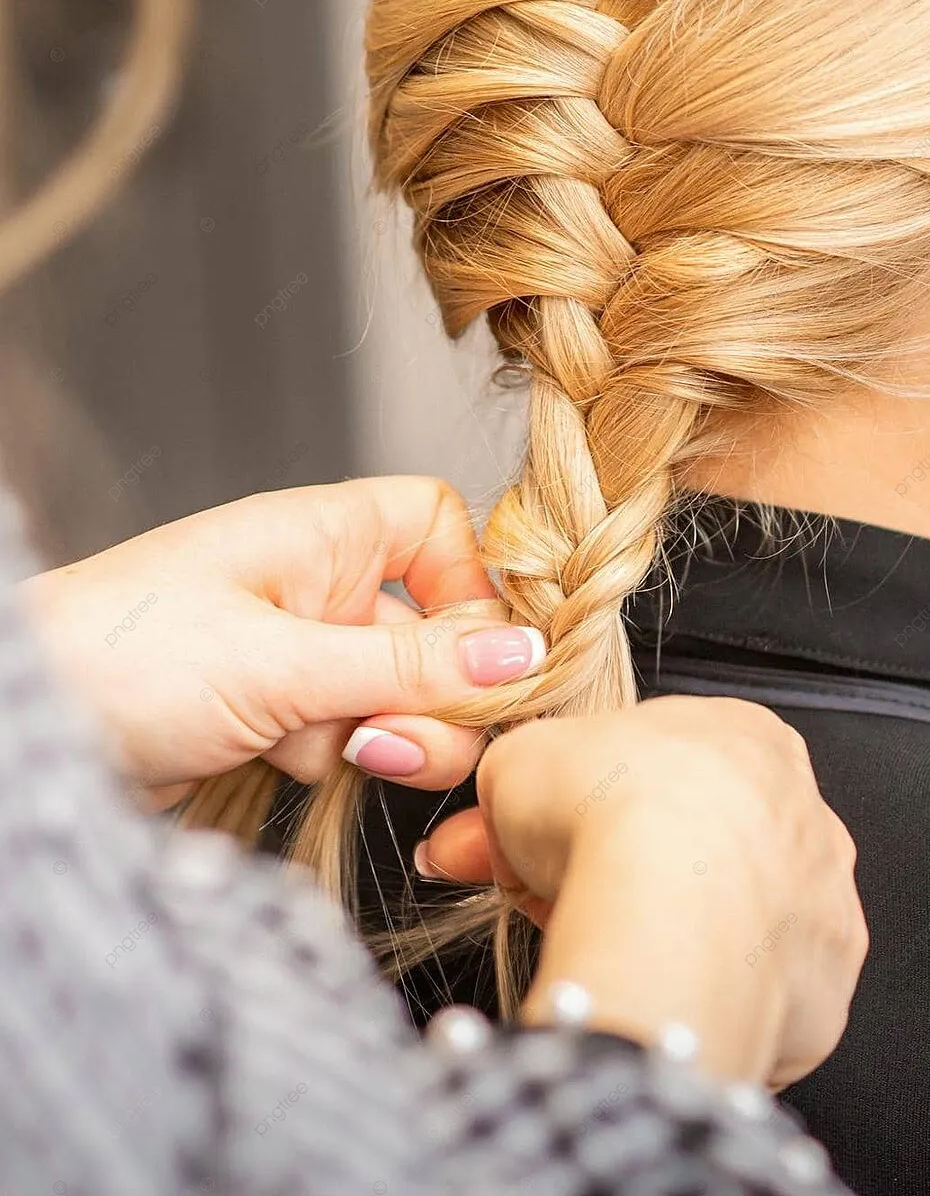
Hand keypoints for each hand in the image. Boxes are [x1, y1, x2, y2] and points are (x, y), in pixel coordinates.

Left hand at [21, 478, 544, 798]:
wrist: (24, 735)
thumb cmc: (119, 655)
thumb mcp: (281, 661)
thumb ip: (409, 666)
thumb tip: (520, 654)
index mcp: (319, 533)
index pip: (436, 525)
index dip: (470, 582)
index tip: (482, 653)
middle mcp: (312, 586)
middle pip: (430, 628)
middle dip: (434, 691)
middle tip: (401, 738)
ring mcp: (292, 653)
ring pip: (394, 694)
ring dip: (386, 733)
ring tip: (344, 753)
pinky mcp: (269, 714)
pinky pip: (346, 734)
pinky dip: (333, 758)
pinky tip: (282, 763)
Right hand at [418, 697, 867, 1089]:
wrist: (666, 917)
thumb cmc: (610, 815)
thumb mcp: (520, 756)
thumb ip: (520, 770)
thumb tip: (503, 794)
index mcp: (742, 732)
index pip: (657, 763)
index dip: (582, 799)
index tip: (536, 831)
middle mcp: (799, 807)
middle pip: (691, 836)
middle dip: (610, 863)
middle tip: (536, 889)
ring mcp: (820, 898)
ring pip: (725, 912)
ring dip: (658, 924)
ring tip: (588, 941)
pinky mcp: (822, 985)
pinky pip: (752, 986)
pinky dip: (700, 986)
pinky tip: (651, 984)